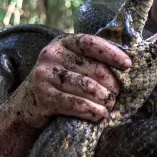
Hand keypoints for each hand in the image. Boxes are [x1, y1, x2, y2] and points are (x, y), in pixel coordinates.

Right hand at [12, 34, 131, 127]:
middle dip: (109, 83)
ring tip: (110, 105)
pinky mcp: (43, 96)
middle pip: (91, 68)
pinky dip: (90, 110)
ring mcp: (44, 75)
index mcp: (62, 42)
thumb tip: (126, 65)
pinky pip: (74, 103)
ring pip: (85, 87)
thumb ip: (90, 59)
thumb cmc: (60, 82)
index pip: (90, 43)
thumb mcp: (70, 63)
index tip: (128, 65)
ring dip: (103, 99)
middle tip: (117, 94)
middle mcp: (51, 55)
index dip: (111, 53)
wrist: (27, 103)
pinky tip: (99, 115)